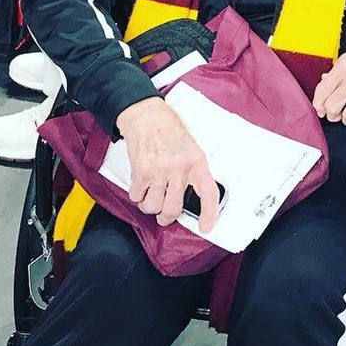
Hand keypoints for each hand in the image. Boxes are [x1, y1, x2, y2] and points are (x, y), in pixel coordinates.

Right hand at [115, 97, 219, 233]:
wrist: (148, 117)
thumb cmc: (170, 133)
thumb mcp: (191, 150)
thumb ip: (192, 173)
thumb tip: (193, 199)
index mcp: (197, 162)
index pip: (208, 192)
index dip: (209, 213)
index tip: (206, 227)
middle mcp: (179, 168)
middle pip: (173, 209)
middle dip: (166, 216)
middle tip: (164, 214)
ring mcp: (159, 170)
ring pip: (152, 207)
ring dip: (149, 205)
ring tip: (152, 193)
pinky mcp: (141, 171)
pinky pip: (136, 197)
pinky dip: (137, 195)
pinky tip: (142, 184)